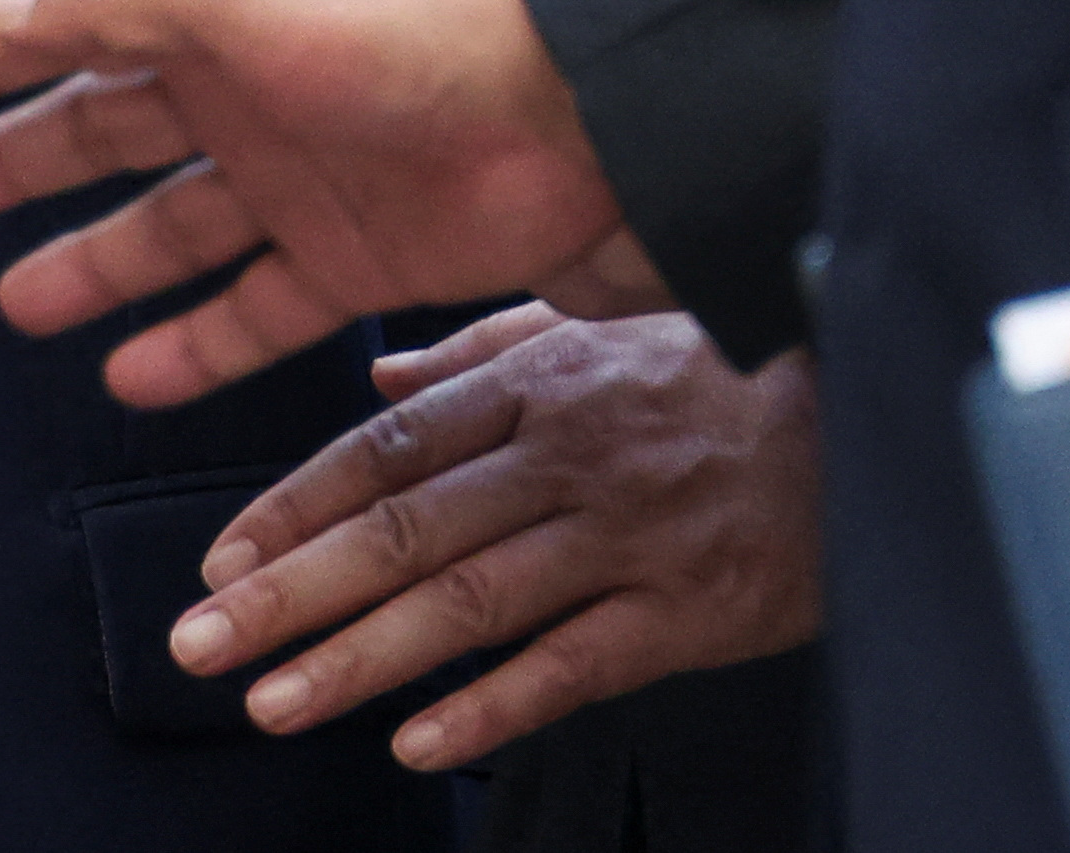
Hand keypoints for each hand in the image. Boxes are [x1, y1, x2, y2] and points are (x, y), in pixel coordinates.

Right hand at [0, 0, 661, 406]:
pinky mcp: (362, 257)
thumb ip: (109, 2)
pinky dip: (194, 343)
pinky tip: (133, 375)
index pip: (74, 22)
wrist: (589, 109)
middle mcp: (256, 80)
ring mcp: (307, 173)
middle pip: (109, 127)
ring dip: (96, 264)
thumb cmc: (412, 22)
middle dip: (19, 160)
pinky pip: (256, 308)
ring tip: (16, 305)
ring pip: (173, 227)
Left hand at [174, 306, 821, 768]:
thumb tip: (376, 379)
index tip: (218, 560)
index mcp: (532, 385)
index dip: (292, 507)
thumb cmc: (721, 368)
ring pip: (469, 601)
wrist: (867, 407)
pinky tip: (418, 742)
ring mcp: (624, 537)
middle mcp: (563, 456)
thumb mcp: (592, 327)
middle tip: (201, 640)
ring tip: (274, 699)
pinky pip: (573, 666)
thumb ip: (476, 352)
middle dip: (289, 591)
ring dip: (360, 657)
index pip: (382, 449)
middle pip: (402, 529)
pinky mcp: (687, 611)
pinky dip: (491, 705)